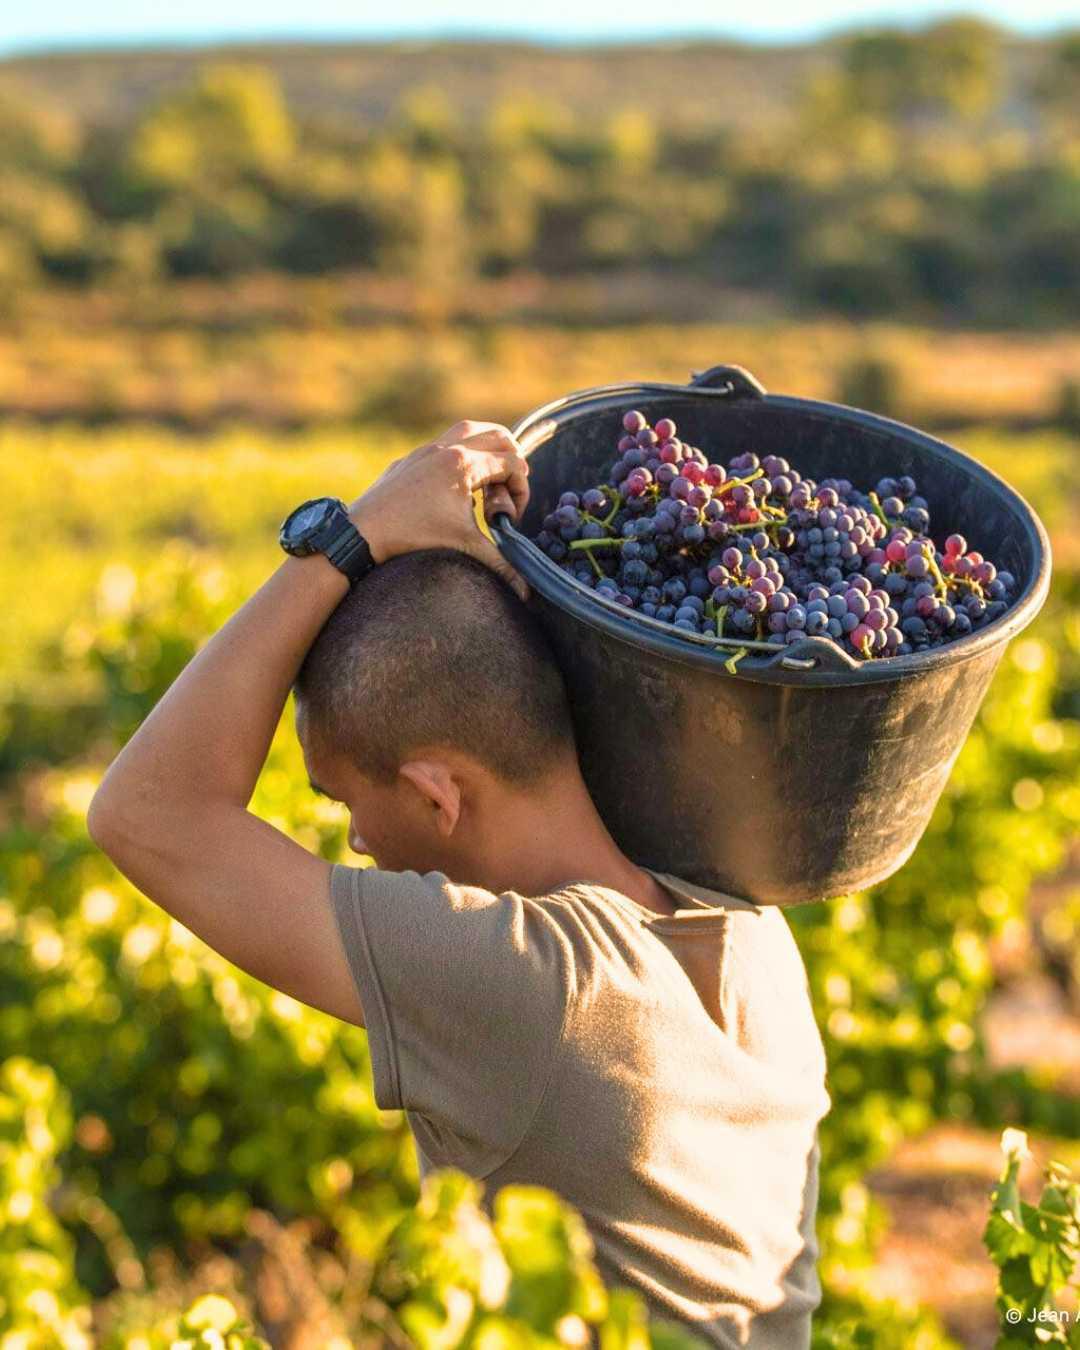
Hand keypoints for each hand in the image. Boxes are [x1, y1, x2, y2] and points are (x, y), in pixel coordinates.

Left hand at [347, 421, 529, 598]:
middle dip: (511, 460)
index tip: (511, 517)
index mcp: (463, 464)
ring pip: (468, 430)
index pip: (512, 462)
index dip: (522, 489)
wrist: (360, 533)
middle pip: (496, 434)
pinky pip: (444, 445)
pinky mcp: (409, 461)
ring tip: (487, 484)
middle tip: (508, 491)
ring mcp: (425, 451)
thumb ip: (500, 565)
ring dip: (486, 451)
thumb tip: (527, 593)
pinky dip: (460, 458)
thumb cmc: (413, 537)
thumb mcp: (463, 548)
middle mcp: (445, 449)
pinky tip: (455, 492)